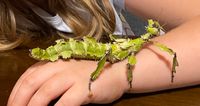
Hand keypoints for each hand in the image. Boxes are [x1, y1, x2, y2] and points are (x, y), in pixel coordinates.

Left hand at [7, 59, 128, 105]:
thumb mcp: (69, 71)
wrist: (117, 70)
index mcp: (56, 62)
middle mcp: (61, 67)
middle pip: (32, 83)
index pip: (29, 74)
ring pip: (44, 92)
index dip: (16, 90)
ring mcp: (73, 76)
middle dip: (18, 100)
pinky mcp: (84, 88)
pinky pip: (65, 102)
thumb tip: (36, 96)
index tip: (12, 103)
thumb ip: (54, 78)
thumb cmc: (92, 73)